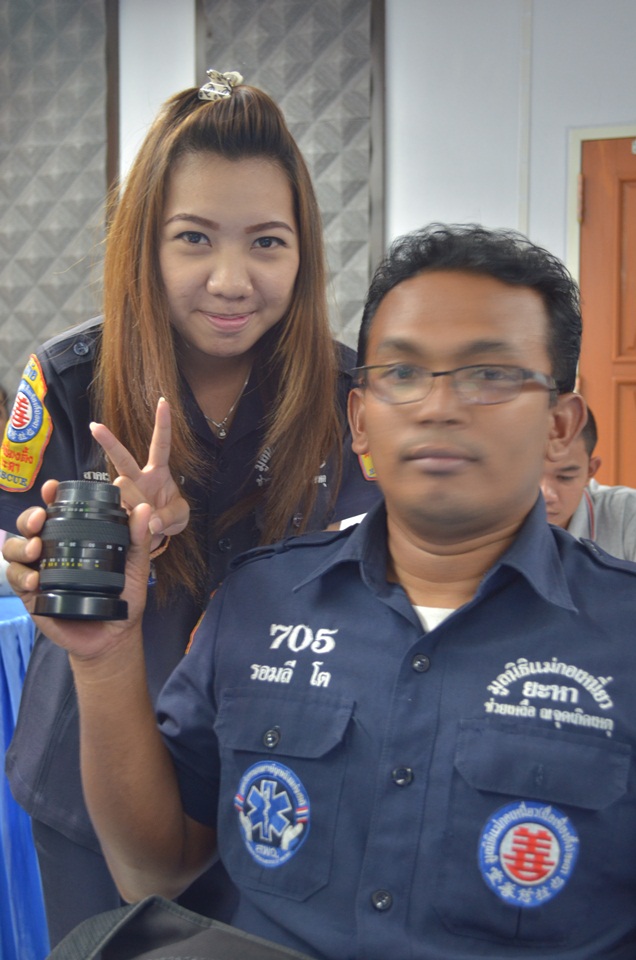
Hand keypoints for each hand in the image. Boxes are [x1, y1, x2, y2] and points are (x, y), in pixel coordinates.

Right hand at [3, 479, 152, 661]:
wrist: (115, 635)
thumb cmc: (124, 596)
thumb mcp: (135, 566)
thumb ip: (138, 538)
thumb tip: (142, 509)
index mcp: (75, 538)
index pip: (57, 511)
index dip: (49, 497)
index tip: (51, 488)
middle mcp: (53, 551)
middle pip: (29, 526)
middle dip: (29, 518)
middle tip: (39, 521)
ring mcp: (39, 572)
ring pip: (15, 549)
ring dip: (21, 546)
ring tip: (36, 551)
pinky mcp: (32, 595)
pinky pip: (16, 579)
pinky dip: (21, 576)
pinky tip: (35, 580)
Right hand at [90, 398, 188, 544]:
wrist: (154, 537)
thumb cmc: (168, 518)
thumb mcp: (179, 516)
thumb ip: (169, 517)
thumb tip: (150, 522)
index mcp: (157, 473)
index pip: (160, 445)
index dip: (162, 425)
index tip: (163, 402)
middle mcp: (137, 478)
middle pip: (122, 458)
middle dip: (109, 442)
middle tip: (95, 427)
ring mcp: (124, 493)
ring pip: (122, 487)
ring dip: (137, 505)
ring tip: (149, 524)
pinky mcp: (115, 509)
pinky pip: (118, 512)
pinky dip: (130, 525)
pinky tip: (136, 530)